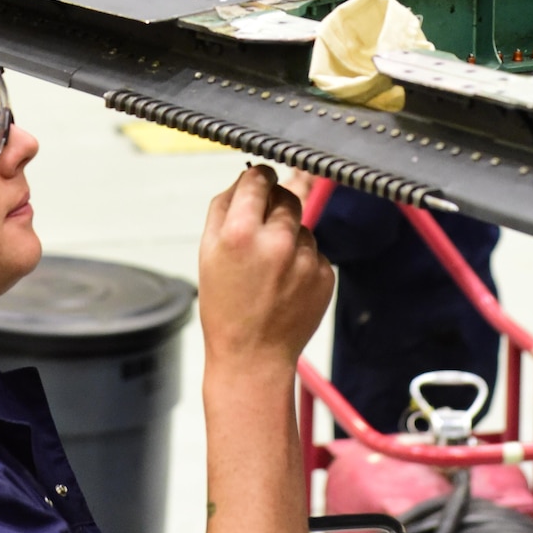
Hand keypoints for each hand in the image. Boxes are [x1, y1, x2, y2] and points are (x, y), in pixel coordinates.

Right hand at [199, 167, 333, 376]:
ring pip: (303, 225)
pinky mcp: (325, 275)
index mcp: (241, 233)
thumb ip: (224, 206)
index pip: (259, 179)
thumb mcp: (208, 251)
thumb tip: (248, 175)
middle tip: (260, 233)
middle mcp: (277, 242)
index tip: (258, 181)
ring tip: (270, 270)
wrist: (253, 356)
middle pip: (286, 196)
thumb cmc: (225, 305)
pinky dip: (303, 261)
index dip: (257, 178)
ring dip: (289, 236)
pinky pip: (315, 252)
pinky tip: (286, 284)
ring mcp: (305, 259)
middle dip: (274, 207)